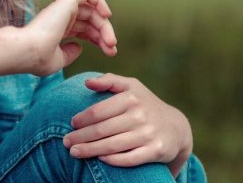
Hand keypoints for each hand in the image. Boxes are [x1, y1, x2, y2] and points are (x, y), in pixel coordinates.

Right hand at [24, 0, 116, 76]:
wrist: (28, 51)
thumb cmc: (38, 58)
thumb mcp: (58, 60)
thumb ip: (69, 53)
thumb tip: (79, 47)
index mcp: (57, 30)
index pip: (83, 30)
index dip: (98, 40)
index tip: (109, 52)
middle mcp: (60, 17)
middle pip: (90, 21)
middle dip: (104, 35)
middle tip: (112, 49)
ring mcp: (63, 9)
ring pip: (92, 11)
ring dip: (105, 25)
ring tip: (111, 41)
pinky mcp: (66, 2)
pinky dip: (99, 1)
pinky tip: (107, 15)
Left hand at [62, 73, 192, 177]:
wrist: (176, 126)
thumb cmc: (144, 103)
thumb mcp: (131, 86)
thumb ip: (109, 81)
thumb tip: (87, 82)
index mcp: (131, 97)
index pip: (99, 111)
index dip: (82, 119)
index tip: (71, 124)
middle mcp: (140, 115)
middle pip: (103, 129)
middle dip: (81, 137)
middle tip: (66, 143)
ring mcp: (148, 134)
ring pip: (113, 145)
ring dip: (91, 150)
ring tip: (74, 153)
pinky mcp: (156, 151)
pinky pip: (130, 158)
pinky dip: (113, 160)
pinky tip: (100, 159)